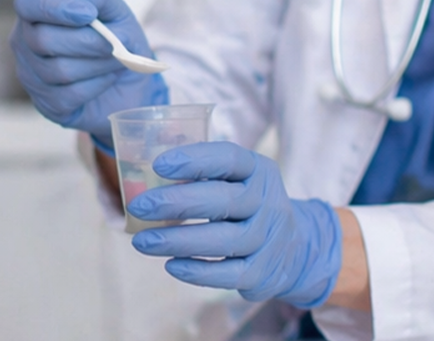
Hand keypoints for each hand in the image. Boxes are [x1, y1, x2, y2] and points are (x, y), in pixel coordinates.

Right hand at [10, 0, 168, 146]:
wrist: (130, 82)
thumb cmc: (116, 39)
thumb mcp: (115, 11)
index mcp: (36, 11)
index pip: (28, 2)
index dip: (54, 7)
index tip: (89, 13)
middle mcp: (25, 42)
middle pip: (43, 40)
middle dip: (86, 41)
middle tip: (114, 42)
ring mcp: (31, 75)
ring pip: (58, 69)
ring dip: (97, 63)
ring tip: (117, 59)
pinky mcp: (46, 104)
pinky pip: (69, 95)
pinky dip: (97, 84)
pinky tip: (107, 77)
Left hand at [126, 142, 340, 308]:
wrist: (295, 248)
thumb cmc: (247, 206)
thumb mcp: (237, 180)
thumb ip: (202, 174)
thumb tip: (142, 174)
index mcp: (258, 171)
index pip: (229, 158)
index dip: (195, 160)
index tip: (158, 164)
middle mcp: (267, 202)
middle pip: (223, 200)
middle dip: (177, 202)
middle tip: (139, 206)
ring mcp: (267, 239)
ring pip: (224, 241)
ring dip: (178, 241)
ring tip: (143, 241)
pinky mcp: (262, 273)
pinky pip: (228, 274)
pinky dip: (198, 272)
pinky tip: (171, 265)